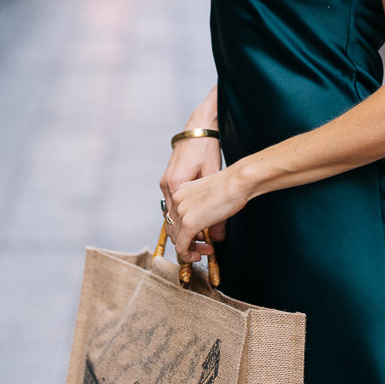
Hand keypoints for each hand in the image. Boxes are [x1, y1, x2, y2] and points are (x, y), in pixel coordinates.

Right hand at [160, 85, 223, 258]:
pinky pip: (173, 208)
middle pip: (172, 228)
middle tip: (204, 250)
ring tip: (201, 238)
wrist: (199, 129)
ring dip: (184, 231)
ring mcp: (167, 185)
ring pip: (171, 219)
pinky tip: (196, 221)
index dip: (189, 249)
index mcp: (177, 192)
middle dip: (187, 242)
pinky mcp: (170, 181)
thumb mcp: (216, 182)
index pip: (178, 233)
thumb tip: (217, 239)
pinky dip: (182, 218)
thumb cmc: (208, 151)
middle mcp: (168, 190)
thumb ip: (217, 214)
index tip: (202, 254)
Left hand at [167, 166, 251, 263]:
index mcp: (181, 191)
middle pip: (173, 229)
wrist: (237, 182)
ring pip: (176, 240)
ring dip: (190, 249)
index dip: (185, 231)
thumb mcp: (215, 200)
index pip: (175, 217)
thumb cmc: (232, 186)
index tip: (200, 237)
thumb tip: (216, 237)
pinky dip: (188, 255)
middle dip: (187, 241)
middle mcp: (177, 200)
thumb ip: (210, 218)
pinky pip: (181, 247)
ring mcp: (181, 212)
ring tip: (205, 251)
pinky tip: (198, 257)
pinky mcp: (189, 224)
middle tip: (203, 246)